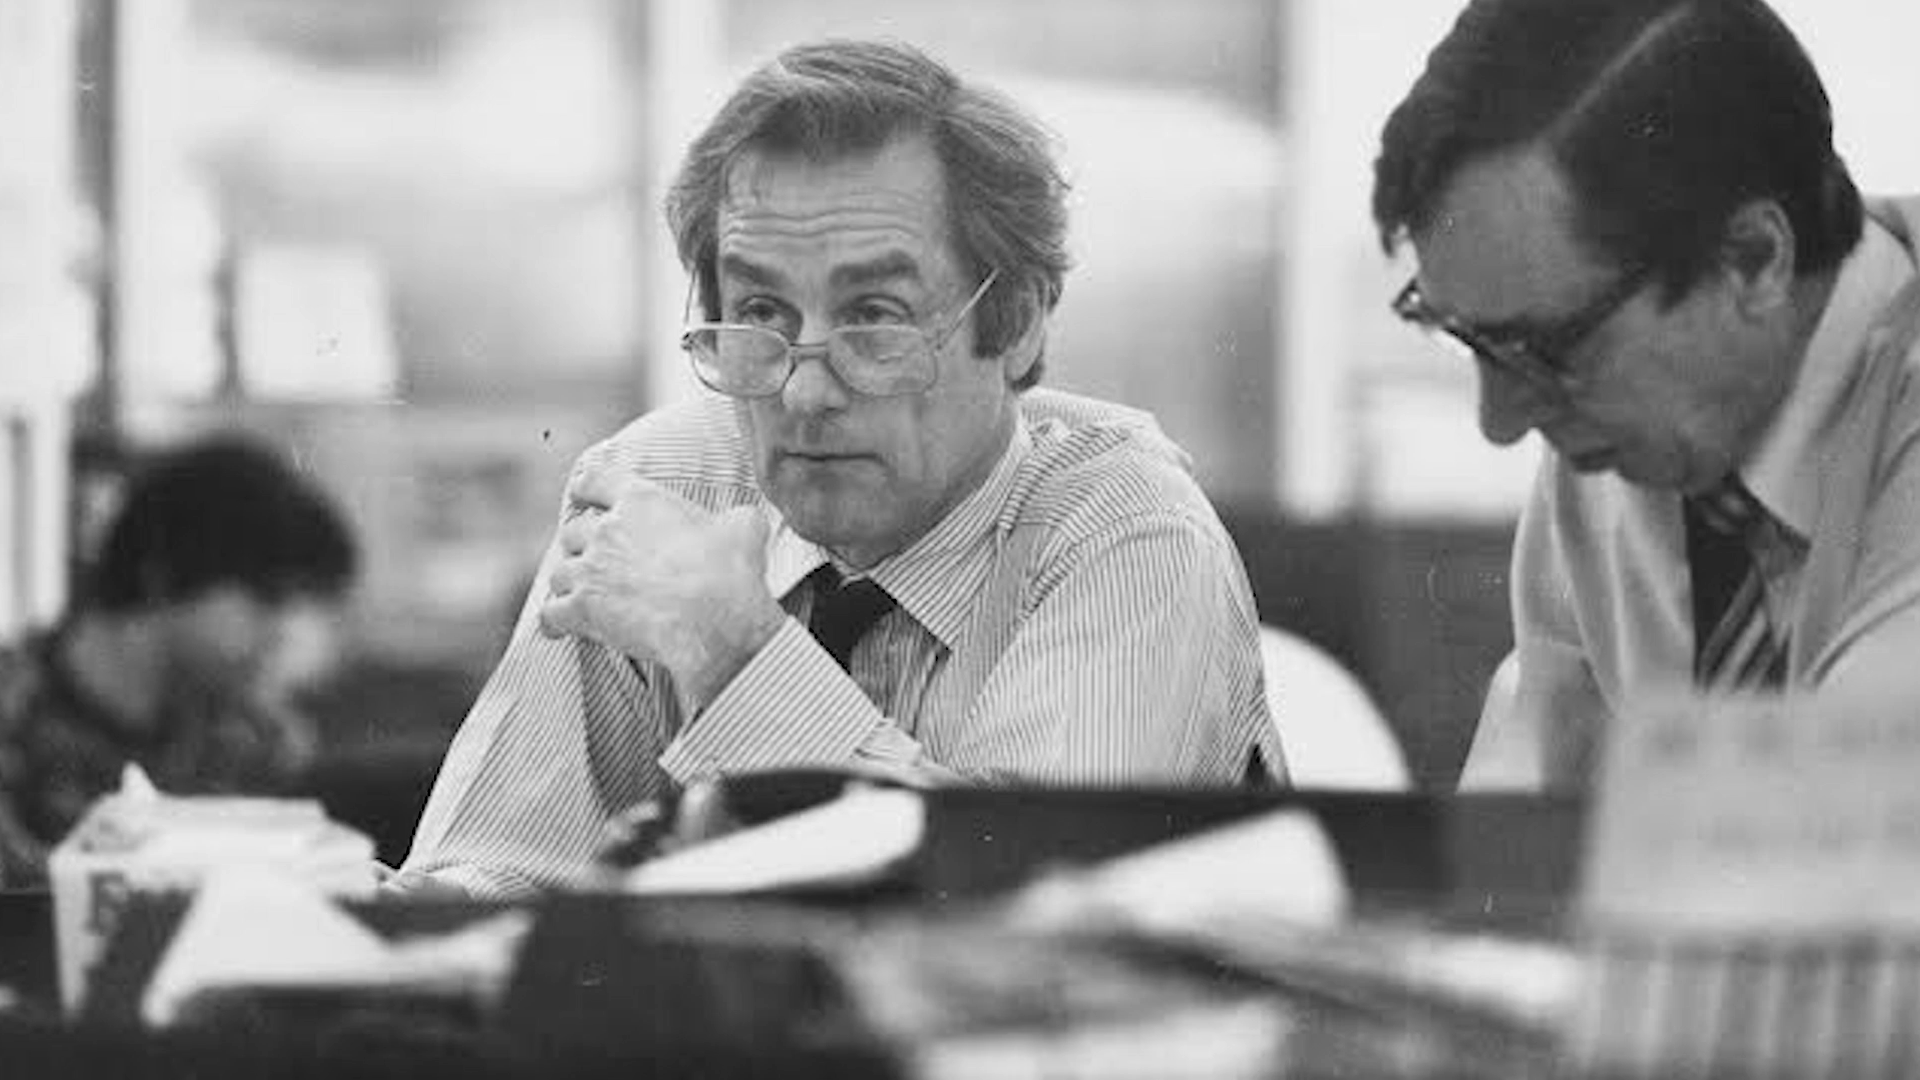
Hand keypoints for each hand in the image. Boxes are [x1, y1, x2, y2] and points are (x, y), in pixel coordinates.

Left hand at [539, 463, 785, 711]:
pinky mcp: (581, 610)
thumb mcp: (745, 528)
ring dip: (568, 584)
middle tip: (595, 559)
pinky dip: (553, 622)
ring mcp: (589, 570)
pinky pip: (550, 614)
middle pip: (573, 531)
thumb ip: (735, 517)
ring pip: (559, 572)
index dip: (586, 488)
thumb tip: (744, 519)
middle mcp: (607, 529)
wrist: (714, 619)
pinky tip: (557, 629)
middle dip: (582, 545)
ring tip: (580, 596)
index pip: (596, 480)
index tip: (582, 494)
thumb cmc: (730, 571)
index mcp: (641, 500)